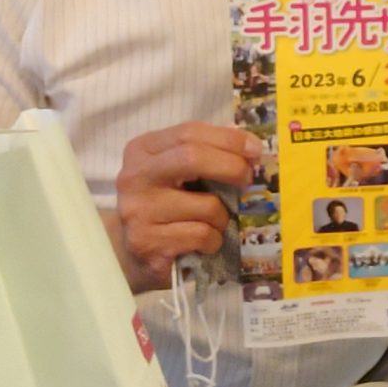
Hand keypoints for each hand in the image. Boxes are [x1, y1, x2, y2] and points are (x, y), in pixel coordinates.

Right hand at [114, 123, 265, 290]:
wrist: (132, 253)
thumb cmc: (164, 207)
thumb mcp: (177, 172)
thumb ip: (205, 153)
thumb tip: (249, 144)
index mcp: (142, 150)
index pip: (189, 132)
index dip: (228, 139)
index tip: (255, 150)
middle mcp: (134, 176)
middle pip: (192, 157)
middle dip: (231, 166)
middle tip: (247, 179)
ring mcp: (138, 210)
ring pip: (206, 205)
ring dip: (222, 216)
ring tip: (214, 223)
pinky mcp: (146, 242)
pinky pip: (201, 235)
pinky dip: (213, 240)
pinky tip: (203, 242)